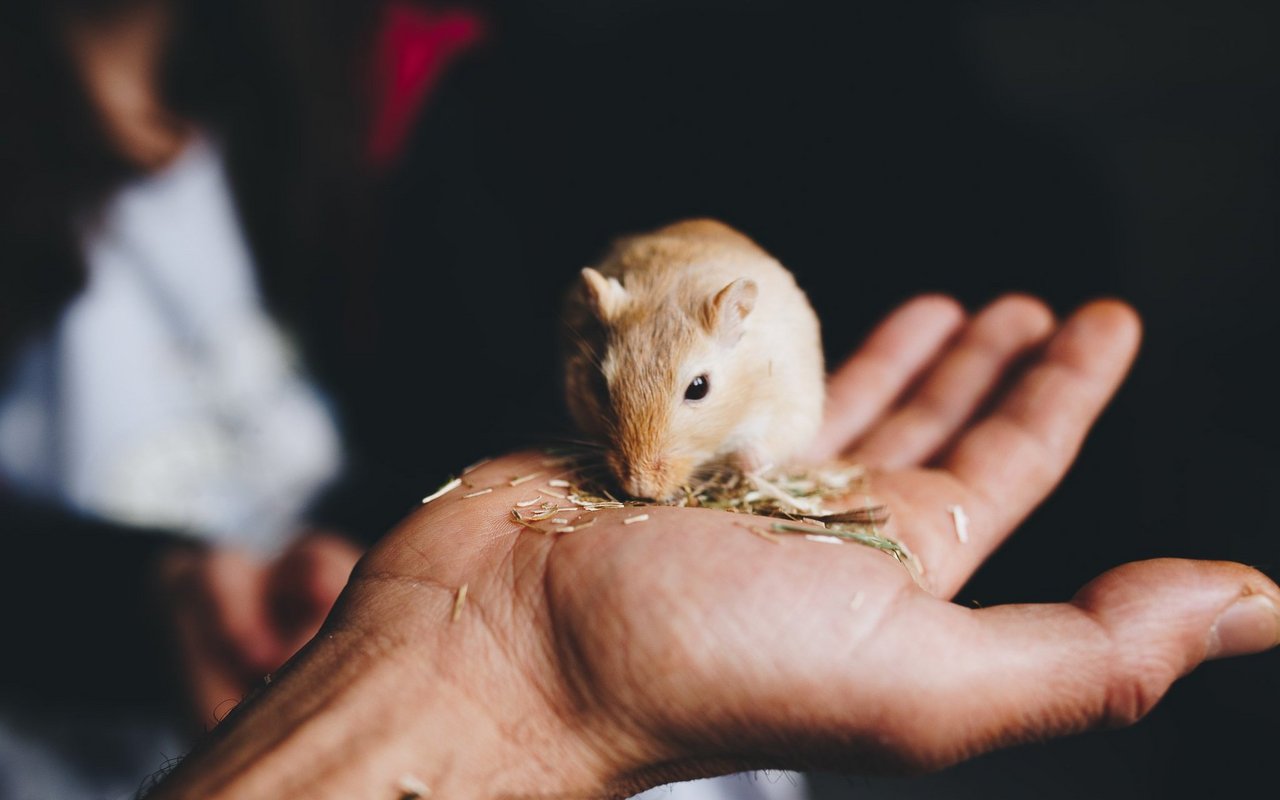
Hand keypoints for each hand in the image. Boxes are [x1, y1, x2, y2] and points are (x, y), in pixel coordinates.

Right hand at [152, 297, 1279, 798]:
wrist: (503, 649)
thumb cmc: (703, 669)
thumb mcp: (926, 678)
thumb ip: (1093, 654)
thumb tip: (1259, 606)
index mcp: (900, 578)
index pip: (1012, 467)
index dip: (1064, 396)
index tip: (1104, 320)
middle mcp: (825, 535)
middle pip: (935, 433)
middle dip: (991, 371)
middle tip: (1032, 307)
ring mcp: (736, 488)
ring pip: (839, 405)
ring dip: (897, 353)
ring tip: (948, 302)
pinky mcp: (657, 447)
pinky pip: (733, 384)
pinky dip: (773, 346)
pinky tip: (797, 313)